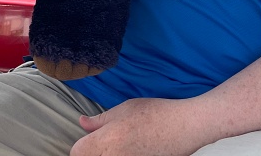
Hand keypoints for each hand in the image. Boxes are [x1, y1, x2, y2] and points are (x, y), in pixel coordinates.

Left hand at [70, 98, 210, 155]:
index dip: (81, 144)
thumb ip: (99, 120)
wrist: (184, 127)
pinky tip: (132, 149)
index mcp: (106, 142)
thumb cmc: (155, 113)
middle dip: (94, 151)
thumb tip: (82, 123)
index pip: (77, 151)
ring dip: (108, 154)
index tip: (89, 139)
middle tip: (104, 142)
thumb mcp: (124, 109)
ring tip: (122, 144)